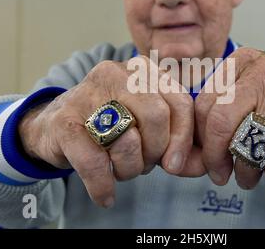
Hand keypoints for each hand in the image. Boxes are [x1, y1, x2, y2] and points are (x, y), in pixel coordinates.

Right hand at [19, 57, 203, 207]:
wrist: (59, 126)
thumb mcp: (151, 128)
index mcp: (143, 70)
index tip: (174, 164)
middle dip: (155, 151)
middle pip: (157, 116)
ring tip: (121, 168)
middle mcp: (116, 73)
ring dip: (129, 169)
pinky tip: (106, 195)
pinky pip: (95, 162)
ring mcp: (87, 94)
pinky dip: (103, 186)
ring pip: (128, 140)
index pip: (181, 102)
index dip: (183, 138)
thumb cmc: (114, 125)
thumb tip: (205, 165)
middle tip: (143, 163)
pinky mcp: (65, 121)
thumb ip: (180, 144)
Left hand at [195, 48, 264, 188]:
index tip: (206, 157)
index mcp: (242, 61)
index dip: (200, 138)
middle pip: (221, 121)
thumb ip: (218, 107)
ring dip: (246, 171)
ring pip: (252, 143)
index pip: (203, 104)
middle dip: (214, 157)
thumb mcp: (246, 86)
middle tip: (219, 174)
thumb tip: (193, 148)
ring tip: (248, 176)